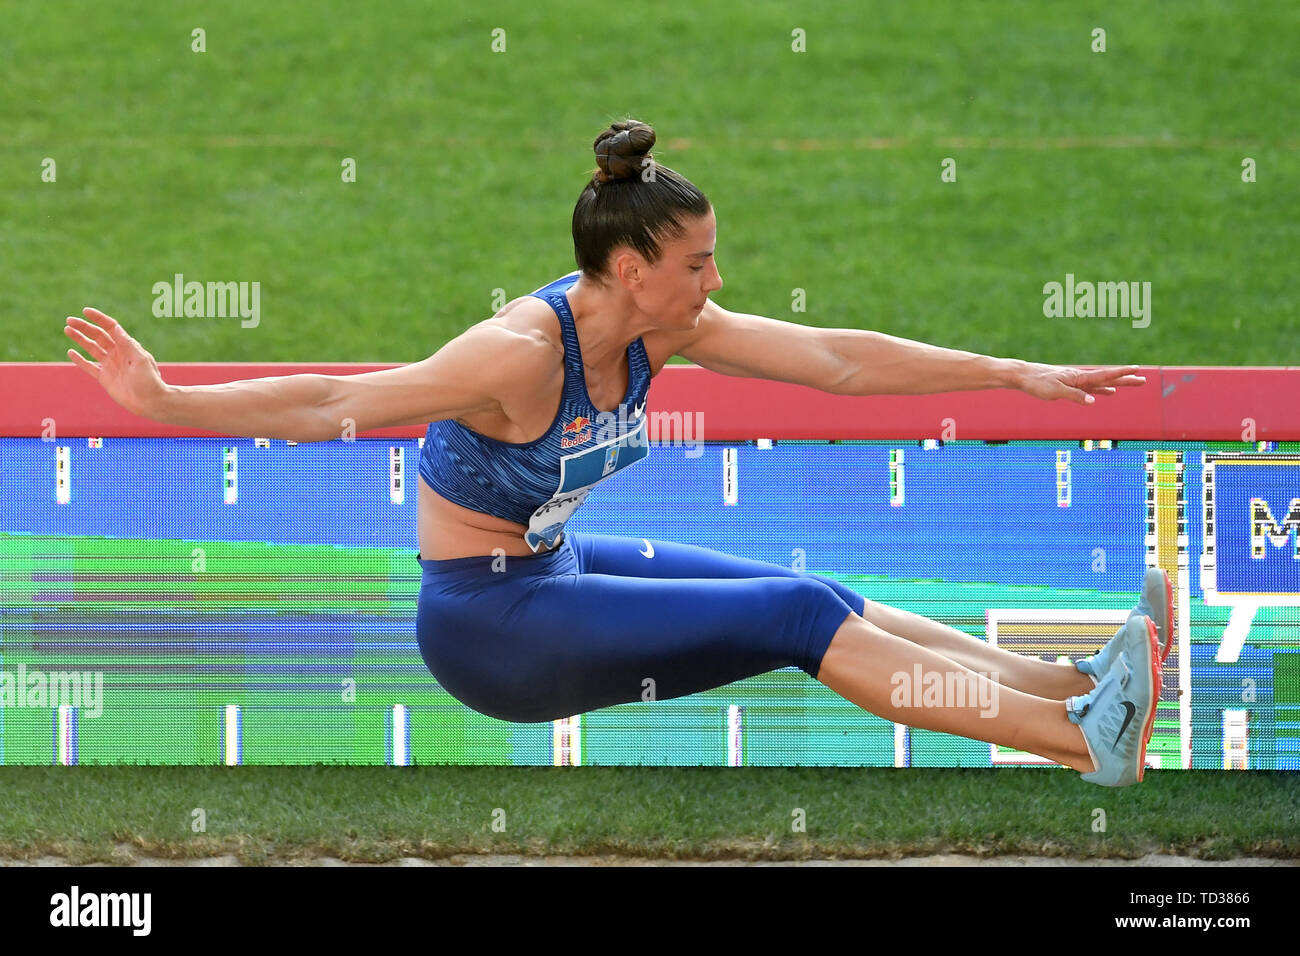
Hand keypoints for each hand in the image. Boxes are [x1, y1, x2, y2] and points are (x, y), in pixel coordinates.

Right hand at [64, 308, 168, 416]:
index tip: (85, 311)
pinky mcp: (104, 378)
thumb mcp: (140, 359)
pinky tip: (71, 352)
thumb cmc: (149, 380)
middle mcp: (118, 353)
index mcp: (128, 346)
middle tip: (69, 320)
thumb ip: (127, 344)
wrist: (150, 402)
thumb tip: (115, 327)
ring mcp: (110, 365)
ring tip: (67, 330)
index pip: (111, 328)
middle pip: (98, 336)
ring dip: (79, 339)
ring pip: (91, 348)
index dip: (98, 318)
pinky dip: (80, 360)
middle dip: (84, 327)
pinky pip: (89, 366)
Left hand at [1016, 362, 1145, 404]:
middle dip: (1126, 379)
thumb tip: (1094, 401)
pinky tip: (1108, 392)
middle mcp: (1080, 377)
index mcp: (1079, 377)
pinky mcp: (1071, 385)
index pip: (1104, 376)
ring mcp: (1077, 381)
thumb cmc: (1037, 383)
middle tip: (1144, 379)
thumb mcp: (1055, 392)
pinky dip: (1102, 390)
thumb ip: (1075, 396)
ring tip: (1133, 383)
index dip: (1121, 373)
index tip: (1137, 369)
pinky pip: (1091, 388)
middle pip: (1108, 378)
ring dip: (1118, 383)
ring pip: (1102, 383)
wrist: (1023, 376)